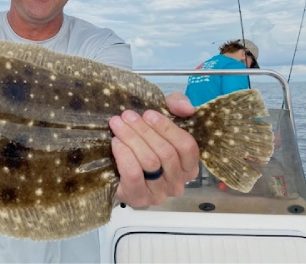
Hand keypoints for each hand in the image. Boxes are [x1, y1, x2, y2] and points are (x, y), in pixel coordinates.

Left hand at [109, 92, 198, 207]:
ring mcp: (159, 194)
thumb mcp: (161, 120)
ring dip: (131, 139)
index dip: (167, 128)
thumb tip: (187, 108)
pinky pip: (133, 174)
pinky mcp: (138, 198)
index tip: (148, 114)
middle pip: (165, 153)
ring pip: (149, 162)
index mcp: (189, 166)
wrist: (116, 168)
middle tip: (127, 115)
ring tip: (117, 125)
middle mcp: (178, 183)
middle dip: (144, 130)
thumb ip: (176, 106)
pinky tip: (115, 142)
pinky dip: (124, 155)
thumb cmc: (144, 141)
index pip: (187, 146)